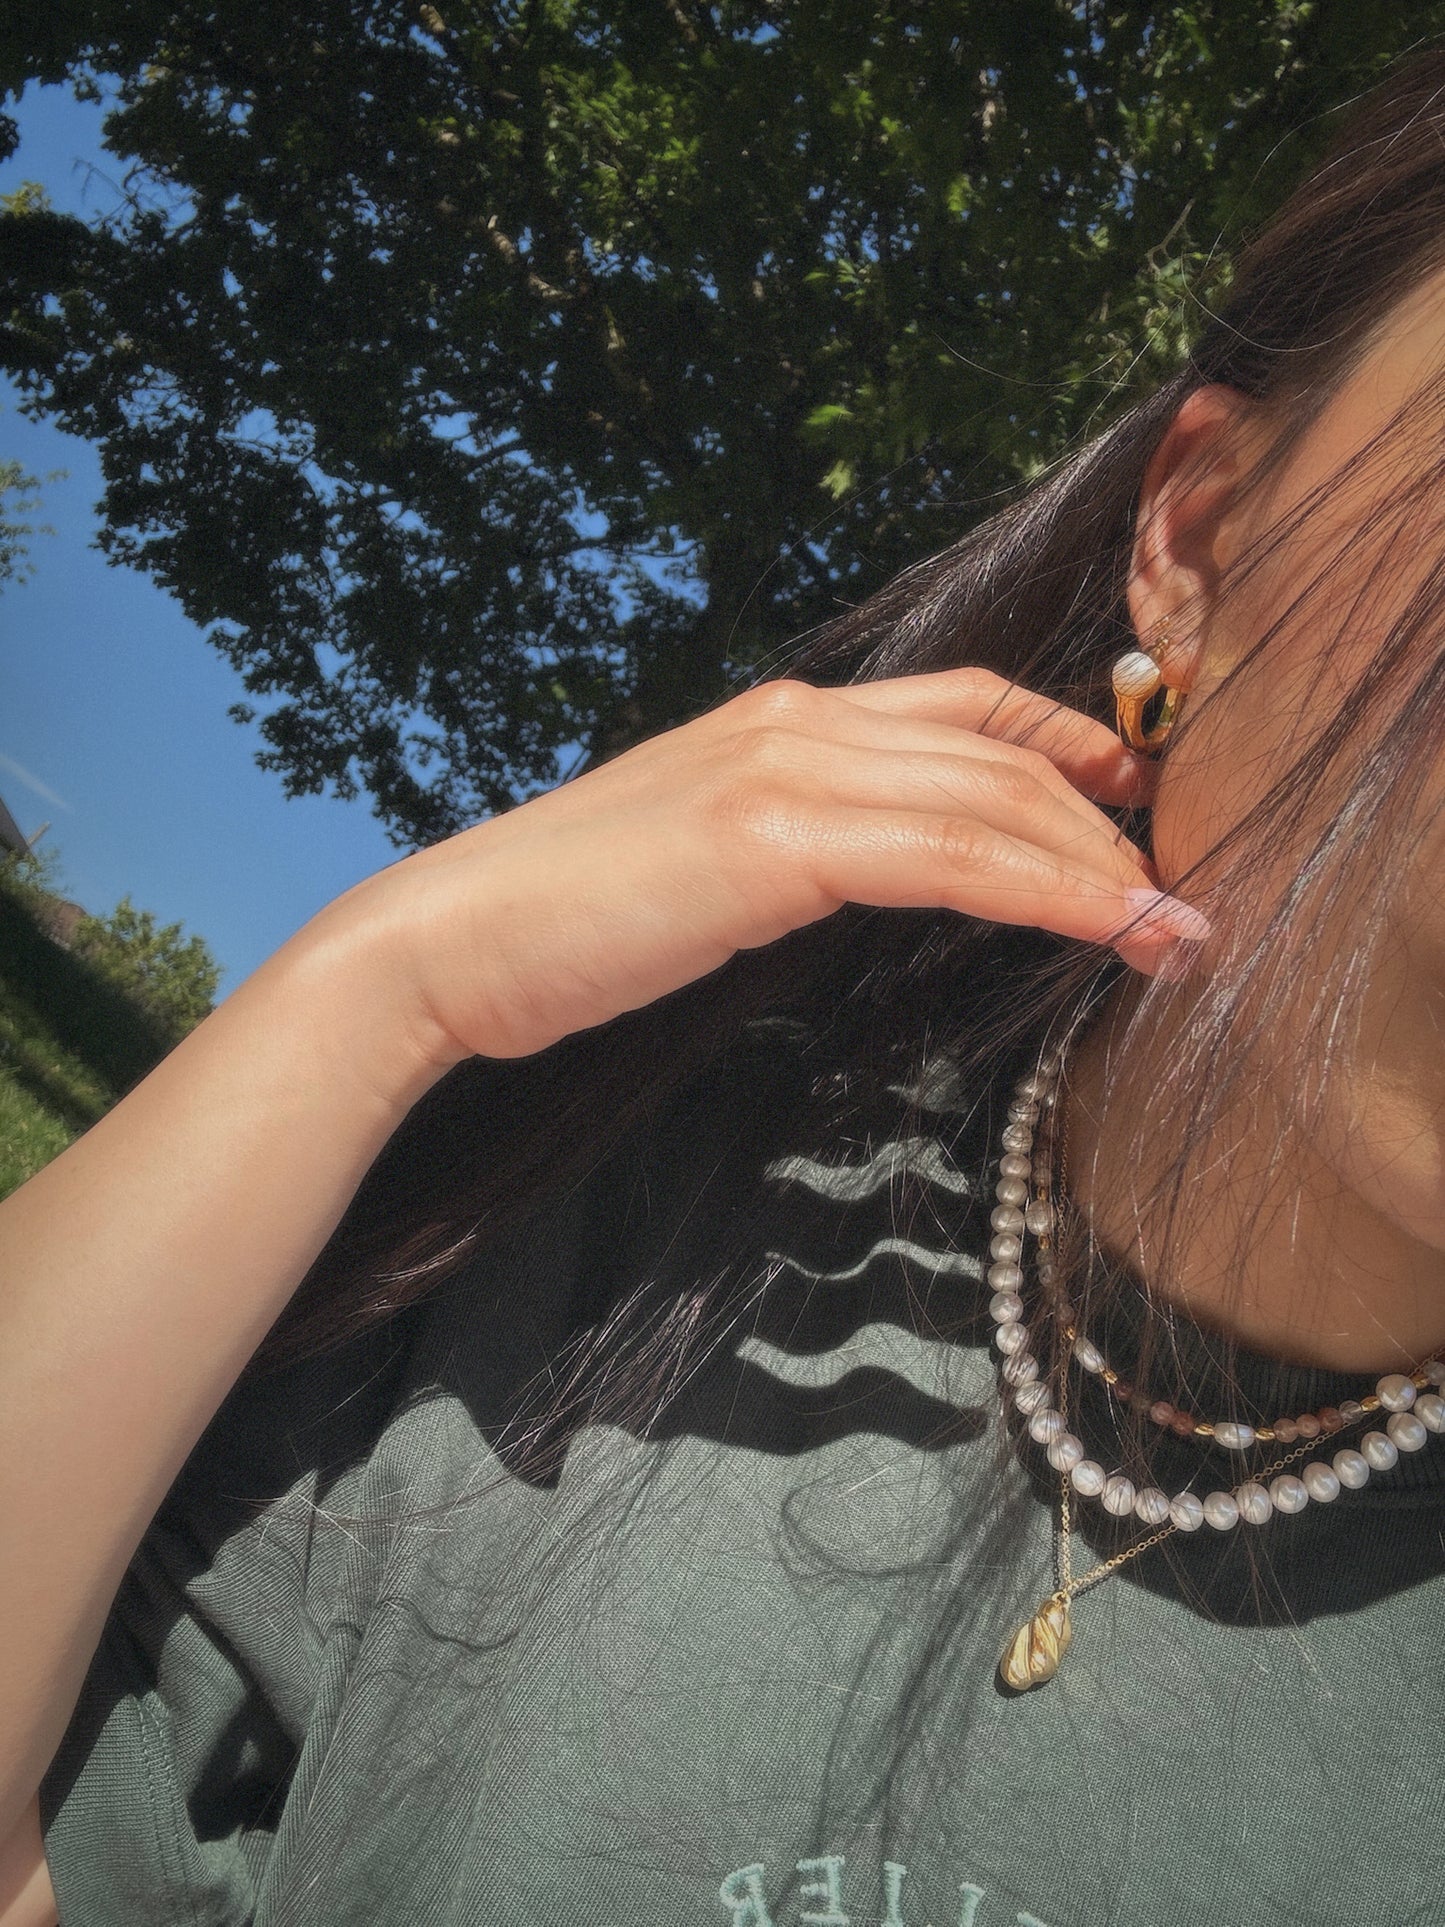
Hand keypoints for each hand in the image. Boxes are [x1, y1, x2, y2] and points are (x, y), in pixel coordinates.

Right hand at [316, 668, 1206, 1068]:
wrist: (450, 945)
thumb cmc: (566, 925)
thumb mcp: (705, 868)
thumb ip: (793, 849)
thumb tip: (871, 878)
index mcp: (782, 721)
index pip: (965, 708)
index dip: (1070, 746)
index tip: (1134, 810)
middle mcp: (798, 720)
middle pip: (1003, 751)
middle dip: (1111, 824)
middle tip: (1183, 897)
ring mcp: (786, 767)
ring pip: (997, 797)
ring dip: (1106, 866)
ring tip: (1179, 932)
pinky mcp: (776, 837)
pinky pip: (957, 855)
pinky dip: (1055, 890)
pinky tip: (1117, 930)